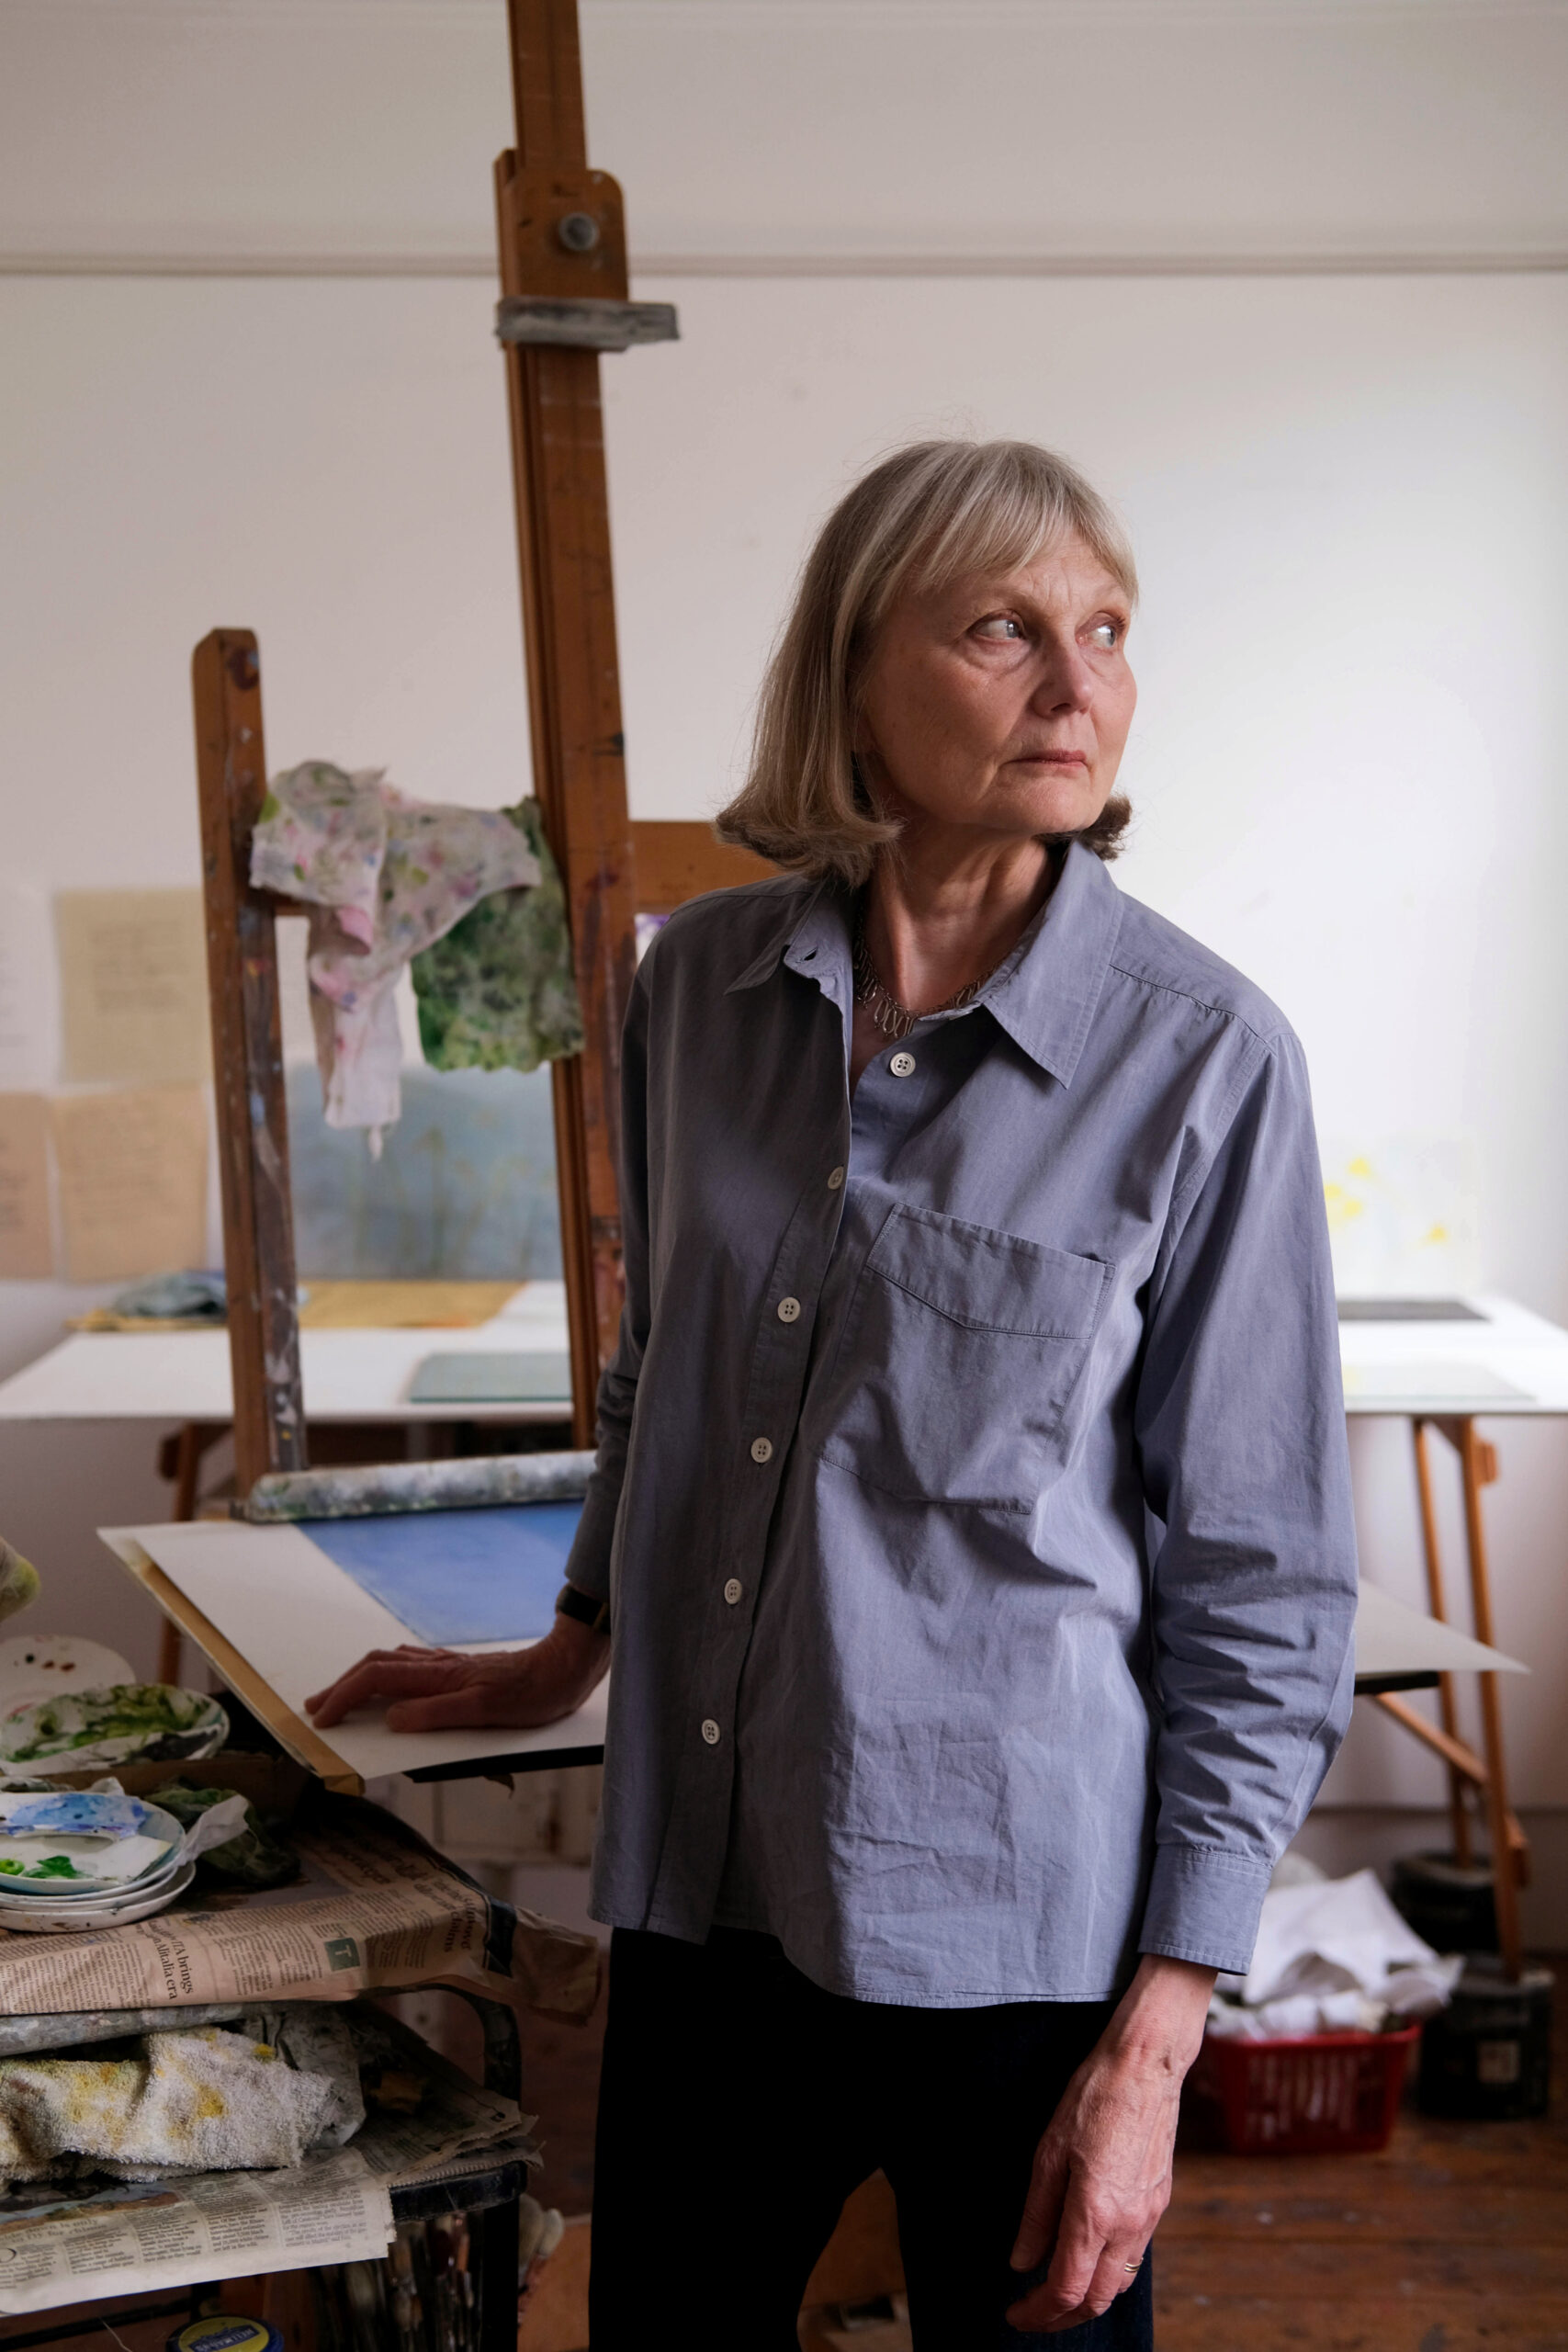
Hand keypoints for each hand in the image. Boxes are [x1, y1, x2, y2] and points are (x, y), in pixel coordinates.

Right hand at [304, 1617, 609, 1733]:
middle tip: (315, 1708)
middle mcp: (437, 1666)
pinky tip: (389, 1682)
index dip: (343, 1697)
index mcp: (438, 1676)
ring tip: (340, 1695)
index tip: (322, 1720)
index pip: (375, 1679)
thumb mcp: (486, 1712)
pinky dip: (385, 1673)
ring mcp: (448, 1665)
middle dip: (341, 1686)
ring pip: (390, 1663)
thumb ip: (436, 1714)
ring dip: (359, 1678)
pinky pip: (409, 1665)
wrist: (565, 1667)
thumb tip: (391, 1719)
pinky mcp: (460, 1669)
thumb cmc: (531, 1694)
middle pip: (374, 1666)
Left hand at [1005, 1954, 1214, 2333]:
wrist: (1146, 2066)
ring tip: (1055, 2295)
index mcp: (1095, 2213)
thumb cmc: (1094, 2097)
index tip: (1015, 2314)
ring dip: (1086, 2302)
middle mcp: (1128, 2225)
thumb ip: (1036, 2214)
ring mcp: (1149, 2217)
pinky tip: (1087, 2261)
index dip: (1037, 2312)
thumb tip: (1021, 2261)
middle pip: (1095, 2300)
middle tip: (1031, 2314)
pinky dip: (1107, 2276)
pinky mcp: (1159, 2204)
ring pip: (1118, 2285)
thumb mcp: (1048, 2153)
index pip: (1065, 2289)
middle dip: (1061, 2319)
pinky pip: (1133, 2259)